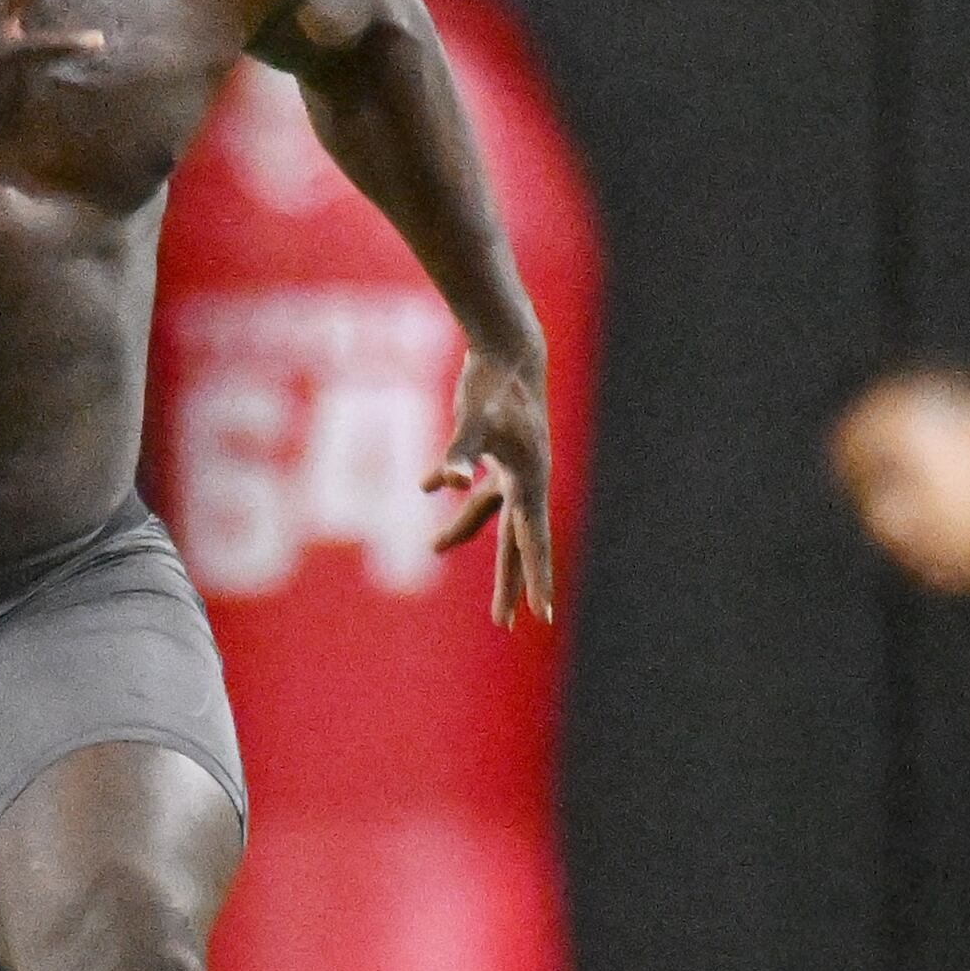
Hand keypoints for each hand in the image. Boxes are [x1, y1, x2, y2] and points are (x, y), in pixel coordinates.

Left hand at [425, 342, 554, 625]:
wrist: (507, 348)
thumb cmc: (494, 384)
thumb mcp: (475, 419)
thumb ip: (460, 453)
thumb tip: (447, 483)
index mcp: (529, 482)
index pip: (533, 543)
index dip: (536, 580)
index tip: (542, 615)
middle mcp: (526, 481)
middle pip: (515, 542)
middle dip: (508, 583)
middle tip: (505, 622)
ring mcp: (512, 467)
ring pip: (487, 513)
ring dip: (459, 530)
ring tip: (432, 547)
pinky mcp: (496, 450)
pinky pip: (474, 481)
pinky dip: (448, 482)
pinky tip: (428, 487)